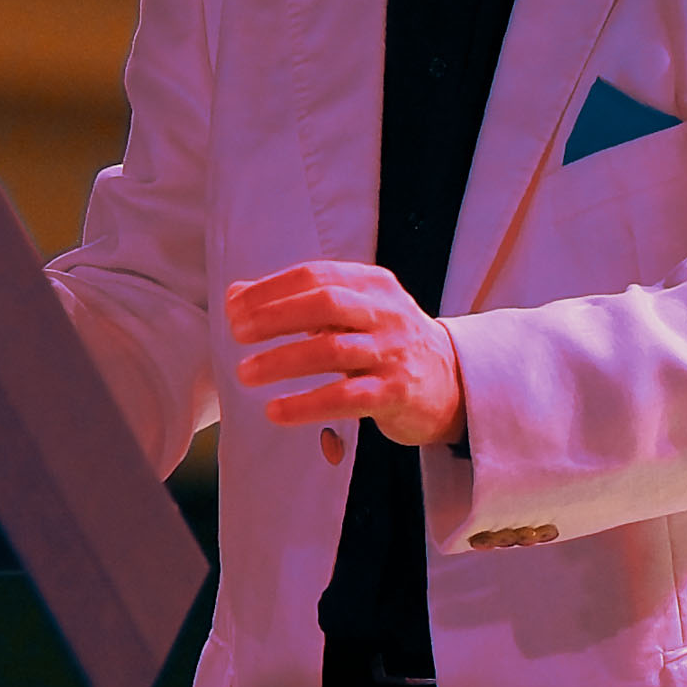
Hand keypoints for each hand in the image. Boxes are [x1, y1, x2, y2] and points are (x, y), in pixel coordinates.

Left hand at [225, 260, 464, 447]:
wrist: (452, 381)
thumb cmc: (386, 342)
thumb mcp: (351, 311)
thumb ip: (298, 301)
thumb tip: (235, 296)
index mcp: (371, 284)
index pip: (315, 275)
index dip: (270, 290)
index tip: (234, 308)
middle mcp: (385, 312)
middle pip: (324, 303)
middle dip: (274, 317)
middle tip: (237, 334)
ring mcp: (393, 352)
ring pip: (333, 350)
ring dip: (282, 361)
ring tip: (245, 373)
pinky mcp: (396, 393)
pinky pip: (346, 398)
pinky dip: (306, 404)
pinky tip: (275, 411)